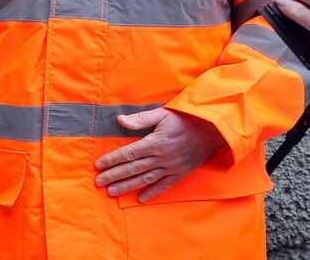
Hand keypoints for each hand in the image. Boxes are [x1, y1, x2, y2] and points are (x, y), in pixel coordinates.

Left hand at [94, 108, 225, 202]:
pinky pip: (164, 186)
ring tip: (112, 192)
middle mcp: (161, 158)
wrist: (213, 130)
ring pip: (145, 179)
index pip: (128, 153)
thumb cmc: (185, 118)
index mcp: (155, 142)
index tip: (99, 165)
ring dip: (127, 186)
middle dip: (114, 176)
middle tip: (99, 182)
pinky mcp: (180, 173)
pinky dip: (151, 193)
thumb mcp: (162, 113)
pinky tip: (139, 199)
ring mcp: (171, 167)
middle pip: (133, 169)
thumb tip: (120, 120)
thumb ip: (140, 119)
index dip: (112, 160)